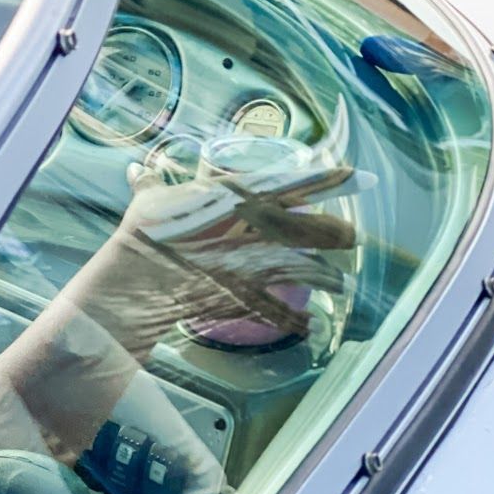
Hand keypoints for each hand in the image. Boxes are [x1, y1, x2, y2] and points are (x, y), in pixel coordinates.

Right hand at [107, 159, 355, 342]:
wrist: (135, 276)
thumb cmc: (144, 231)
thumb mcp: (149, 201)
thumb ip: (150, 183)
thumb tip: (137, 168)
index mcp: (235, 197)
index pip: (290, 182)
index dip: (328, 179)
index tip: (358, 176)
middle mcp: (251, 228)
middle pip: (306, 228)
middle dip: (332, 231)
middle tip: (352, 235)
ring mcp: (251, 262)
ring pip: (301, 268)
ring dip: (324, 276)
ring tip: (342, 283)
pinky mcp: (243, 294)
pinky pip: (276, 310)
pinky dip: (293, 320)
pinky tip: (310, 325)